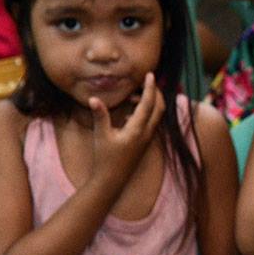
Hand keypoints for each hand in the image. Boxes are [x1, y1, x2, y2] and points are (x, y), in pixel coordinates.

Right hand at [88, 72, 164, 187]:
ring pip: (157, 116)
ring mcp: (147, 139)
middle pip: (160, 108)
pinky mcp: (144, 143)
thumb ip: (100, 115)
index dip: (150, 87)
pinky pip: (151, 123)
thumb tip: (93, 98)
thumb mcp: (101, 135)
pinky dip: (146, 112)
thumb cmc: (105, 159)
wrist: (111, 180)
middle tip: (145, 82)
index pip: (148, 103)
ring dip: (150, 103)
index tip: (149, 74)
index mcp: (138, 129)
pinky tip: (131, 112)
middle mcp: (147, 133)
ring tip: (133, 96)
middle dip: (155, 93)